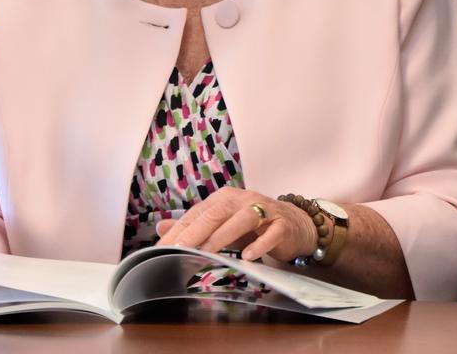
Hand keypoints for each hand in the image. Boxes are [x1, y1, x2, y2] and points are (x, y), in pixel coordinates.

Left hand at [154, 187, 318, 262]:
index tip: (161, 248)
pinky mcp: (283, 224)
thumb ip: (194, 226)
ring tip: (208, 251)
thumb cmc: (254, 227)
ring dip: (225, 235)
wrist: (295, 225)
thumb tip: (160, 227)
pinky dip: (260, 244)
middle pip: (218, 212)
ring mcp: (265, 210)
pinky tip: (249, 256)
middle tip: (178, 249)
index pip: (198, 213)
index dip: (179, 230)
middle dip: (196, 231)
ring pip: (244, 218)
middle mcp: (243, 200)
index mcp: (225, 199)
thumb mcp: (222, 226)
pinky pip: (272, 233)